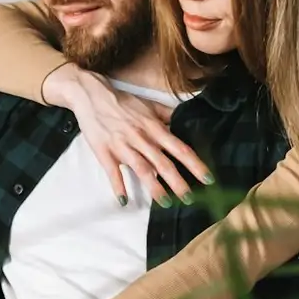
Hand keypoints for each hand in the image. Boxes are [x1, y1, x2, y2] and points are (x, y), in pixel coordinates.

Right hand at [42, 65, 211, 205]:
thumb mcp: (149, 105)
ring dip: (154, 187)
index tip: (208, 178)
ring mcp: (122, 146)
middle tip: (189, 199)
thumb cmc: (122, 101)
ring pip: (141, 169)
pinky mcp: (104, 152)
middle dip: (177, 182)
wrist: (91, 95)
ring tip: (165, 203)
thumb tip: (185, 121)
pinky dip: (118, 186)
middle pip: (163, 162)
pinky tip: (124, 201)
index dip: (195, 164)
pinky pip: (112, 172)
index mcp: (154, 127)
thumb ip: (167, 116)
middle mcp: (141, 138)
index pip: (180, 148)